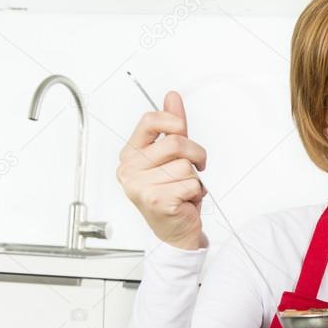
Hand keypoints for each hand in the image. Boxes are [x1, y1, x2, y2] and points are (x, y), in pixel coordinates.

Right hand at [117, 91, 207, 249]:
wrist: (175, 231)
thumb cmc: (172, 193)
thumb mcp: (172, 156)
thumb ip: (172, 126)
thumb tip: (172, 96)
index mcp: (130, 155)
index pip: (149, 121)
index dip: (173, 121)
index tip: (183, 130)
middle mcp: (130, 170)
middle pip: (174, 142)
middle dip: (195, 154)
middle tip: (197, 167)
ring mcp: (140, 186)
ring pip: (185, 165)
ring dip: (195, 178)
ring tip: (185, 189)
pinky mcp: (157, 200)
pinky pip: (191, 184)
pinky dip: (196, 193)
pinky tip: (184, 201)